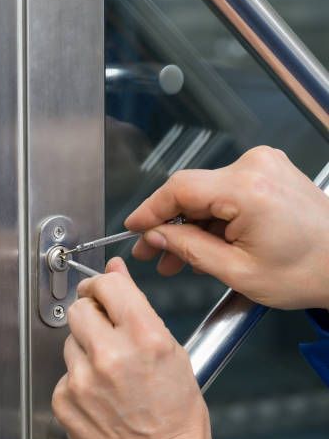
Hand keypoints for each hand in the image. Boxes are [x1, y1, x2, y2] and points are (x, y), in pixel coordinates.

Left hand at [52, 258, 213, 438]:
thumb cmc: (177, 418)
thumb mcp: (173, 353)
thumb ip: (139, 308)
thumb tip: (115, 273)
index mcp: (144, 337)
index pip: (107, 284)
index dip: (103, 283)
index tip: (101, 289)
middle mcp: (110, 355)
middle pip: (80, 308)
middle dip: (92, 314)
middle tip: (106, 330)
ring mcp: (83, 380)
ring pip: (70, 340)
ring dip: (86, 348)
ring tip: (110, 372)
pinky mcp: (64, 401)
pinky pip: (64, 373)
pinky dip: (79, 379)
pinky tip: (100, 395)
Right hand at [126, 146, 328, 309]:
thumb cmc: (306, 272)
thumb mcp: (238, 271)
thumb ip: (189, 248)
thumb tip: (156, 235)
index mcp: (248, 190)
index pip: (180, 188)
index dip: (150, 209)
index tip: (133, 227)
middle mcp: (255, 167)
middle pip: (192, 191)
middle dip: (169, 224)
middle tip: (152, 252)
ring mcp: (264, 165)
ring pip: (207, 193)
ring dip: (191, 224)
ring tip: (177, 258)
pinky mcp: (268, 172)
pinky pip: (226, 192)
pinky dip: (212, 217)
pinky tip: (204, 242)